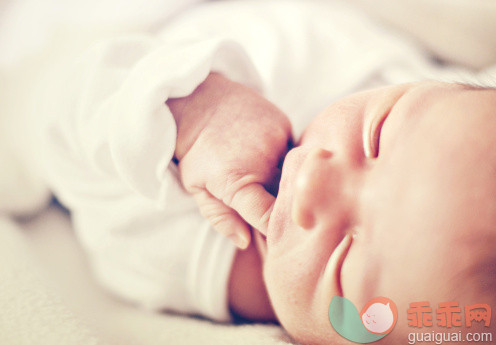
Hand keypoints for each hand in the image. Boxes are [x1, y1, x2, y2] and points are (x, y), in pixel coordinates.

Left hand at [169, 73, 290, 248]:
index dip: (273, 228)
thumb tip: (246, 242)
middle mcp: (262, 161)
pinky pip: (293, 151)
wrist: (199, 102)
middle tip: (262, 199)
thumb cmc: (196, 152)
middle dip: (278, 204)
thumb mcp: (197, 188)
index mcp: (236, 182)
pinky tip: (264, 150)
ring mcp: (276, 140)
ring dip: (281, 178)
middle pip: (284, 197)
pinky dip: (283, 157)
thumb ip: (221, 218)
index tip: (273, 232)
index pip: (267, 217)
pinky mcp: (284, 125)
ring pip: (291, 174)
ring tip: (260, 170)